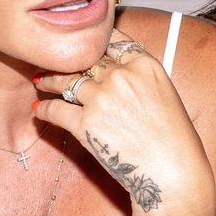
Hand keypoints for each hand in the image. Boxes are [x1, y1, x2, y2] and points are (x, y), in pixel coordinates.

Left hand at [33, 29, 211, 215]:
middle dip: (68, 60)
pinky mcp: (85, 124)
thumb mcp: (166, 95)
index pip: (111, 40)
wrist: (173, 174)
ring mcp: (101, 98)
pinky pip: (55, 110)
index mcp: (145, 65)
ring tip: (41, 82)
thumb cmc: (175, 141)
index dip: (94, 42)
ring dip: (50, 81)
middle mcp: (121, 76)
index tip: (83, 46)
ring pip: (65, 80)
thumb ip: (140, 79)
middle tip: (54, 62)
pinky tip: (39, 109)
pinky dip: (44, 109)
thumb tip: (116, 74)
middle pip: (85, 58)